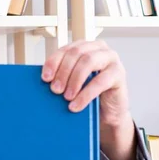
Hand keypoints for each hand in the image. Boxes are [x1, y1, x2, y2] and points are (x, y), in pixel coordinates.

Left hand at [41, 39, 137, 159]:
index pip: (65, 49)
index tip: (44, 78)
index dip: (53, 62)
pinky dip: (85, 95)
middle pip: (76, 54)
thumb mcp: (70, 83)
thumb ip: (59, 76)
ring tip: (66, 97)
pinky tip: (76, 106)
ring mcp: (111, 59)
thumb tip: (39, 80)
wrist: (106, 113)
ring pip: (88, 62)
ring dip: (74, 81)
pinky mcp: (119, 74)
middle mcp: (98, 48)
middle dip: (63, 72)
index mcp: (84, 47)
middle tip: (55, 90)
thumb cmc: (86, 95)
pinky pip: (101, 81)